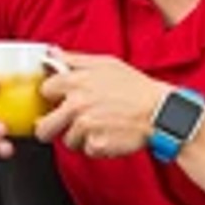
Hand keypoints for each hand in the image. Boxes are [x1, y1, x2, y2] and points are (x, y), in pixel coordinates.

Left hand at [36, 52, 169, 161]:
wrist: (160, 111)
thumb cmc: (136, 87)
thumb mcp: (106, 63)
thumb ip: (74, 59)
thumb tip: (50, 53)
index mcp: (76, 81)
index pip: (44, 91)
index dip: (54, 96)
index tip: (60, 99)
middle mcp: (77, 104)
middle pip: (43, 128)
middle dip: (52, 128)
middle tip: (66, 125)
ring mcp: (86, 126)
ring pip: (67, 141)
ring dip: (80, 138)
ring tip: (100, 127)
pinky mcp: (97, 145)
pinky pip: (86, 151)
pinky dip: (97, 147)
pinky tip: (109, 135)